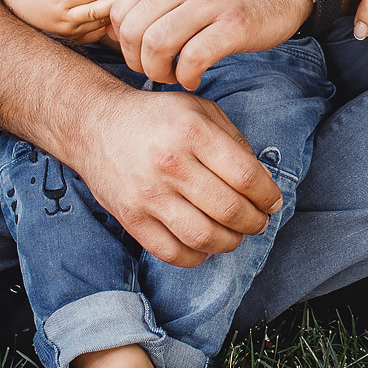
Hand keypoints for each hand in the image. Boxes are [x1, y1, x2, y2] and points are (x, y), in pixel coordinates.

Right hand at [5, 0, 120, 42]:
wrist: (25, 11)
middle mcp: (64, 19)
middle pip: (95, 12)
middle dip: (114, 2)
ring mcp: (70, 33)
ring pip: (99, 24)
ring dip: (114, 14)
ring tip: (128, 1)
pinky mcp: (76, 41)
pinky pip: (98, 34)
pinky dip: (109, 25)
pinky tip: (118, 14)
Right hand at [66, 80, 281, 266]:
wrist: (96, 125)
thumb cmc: (155, 117)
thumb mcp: (199, 110)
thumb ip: (233, 141)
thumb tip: (262, 182)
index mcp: (192, 132)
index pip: (246, 177)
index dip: (267, 196)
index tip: (272, 202)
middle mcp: (170, 164)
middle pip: (229, 210)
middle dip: (254, 222)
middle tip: (258, 221)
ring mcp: (148, 194)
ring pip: (204, 237)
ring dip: (230, 243)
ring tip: (235, 235)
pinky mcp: (131, 218)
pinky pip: (172, 252)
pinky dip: (197, 257)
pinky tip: (205, 245)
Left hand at [112, 0, 312, 89]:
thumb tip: (117, 28)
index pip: (119, 10)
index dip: (121, 42)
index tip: (138, 54)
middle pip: (133, 31)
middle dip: (136, 61)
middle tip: (153, 70)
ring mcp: (210, 1)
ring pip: (157, 45)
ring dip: (158, 72)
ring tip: (172, 76)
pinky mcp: (234, 24)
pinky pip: (193, 58)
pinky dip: (186, 77)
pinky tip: (193, 79)